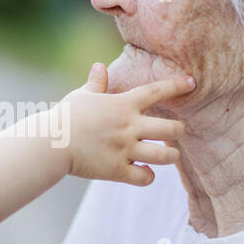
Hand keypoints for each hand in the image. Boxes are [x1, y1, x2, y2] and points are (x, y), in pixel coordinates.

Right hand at [57, 64, 191, 185]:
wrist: (51, 142)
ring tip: (169, 155)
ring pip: (165, 156)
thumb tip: (99, 67)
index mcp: (123, 105)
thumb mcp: (82, 96)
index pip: (157, 91)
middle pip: (171, 129)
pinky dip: (148, 176)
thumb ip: (96, 83)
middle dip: (179, 130)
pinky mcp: (117, 170)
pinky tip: (145, 172)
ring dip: (171, 155)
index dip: (177, 86)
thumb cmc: (66, 117)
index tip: (192, 83)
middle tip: (176, 132)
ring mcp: (125, 149)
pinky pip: (145, 177)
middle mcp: (129, 126)